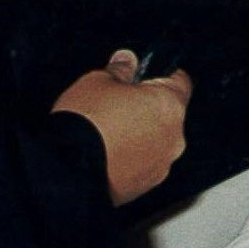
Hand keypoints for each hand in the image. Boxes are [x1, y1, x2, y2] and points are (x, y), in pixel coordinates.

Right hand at [52, 50, 192, 205]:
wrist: (68, 172)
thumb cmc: (85, 124)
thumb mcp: (97, 81)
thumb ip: (120, 70)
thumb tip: (127, 61)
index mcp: (168, 105)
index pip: (181, 81)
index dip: (162, 75)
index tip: (146, 75)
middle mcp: (174, 137)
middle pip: (168, 114)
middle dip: (148, 108)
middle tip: (118, 105)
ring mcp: (161, 165)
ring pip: (157, 141)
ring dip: (141, 135)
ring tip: (109, 134)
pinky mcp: (146, 186)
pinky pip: (145, 164)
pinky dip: (132, 157)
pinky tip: (108, 154)